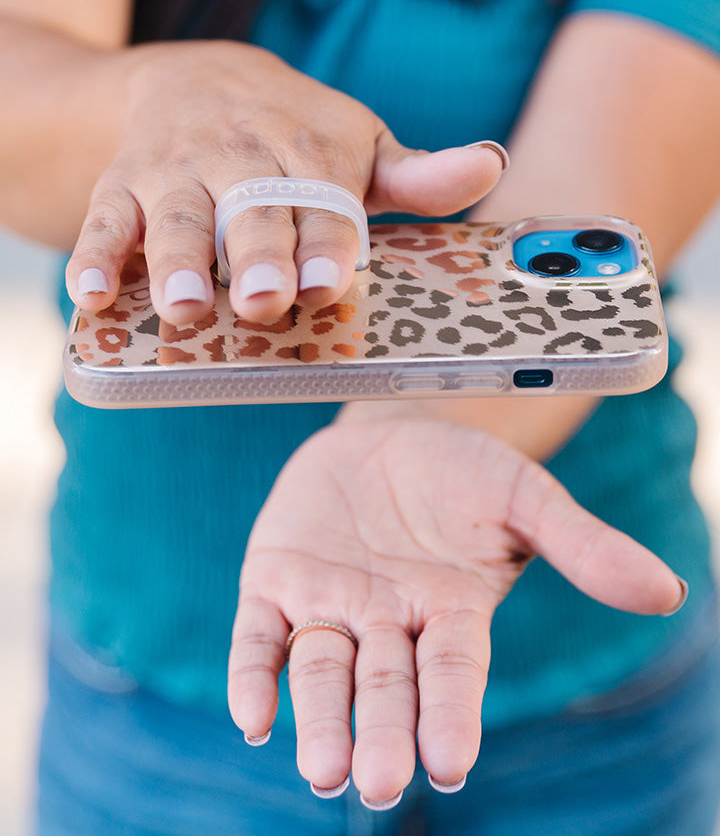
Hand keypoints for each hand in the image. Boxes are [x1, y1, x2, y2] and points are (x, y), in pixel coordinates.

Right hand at [65, 41, 505, 324]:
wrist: (198, 78)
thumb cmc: (296, 132)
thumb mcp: (360, 144)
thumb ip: (416, 176)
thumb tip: (490, 166)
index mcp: (310, 148)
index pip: (323, 199)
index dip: (327, 241)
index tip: (329, 282)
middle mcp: (242, 157)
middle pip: (251, 210)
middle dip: (259, 256)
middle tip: (264, 301)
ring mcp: (177, 171)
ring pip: (176, 219)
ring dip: (178, 264)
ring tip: (187, 309)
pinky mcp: (123, 185)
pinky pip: (104, 221)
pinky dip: (94, 257)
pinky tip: (94, 297)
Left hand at [228, 418, 683, 805]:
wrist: (390, 428)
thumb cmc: (462, 470)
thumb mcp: (524, 496)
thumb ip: (583, 545)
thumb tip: (666, 592)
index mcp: (451, 612)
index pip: (452, 675)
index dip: (450, 714)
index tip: (449, 759)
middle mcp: (388, 622)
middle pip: (385, 687)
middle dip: (382, 733)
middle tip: (380, 783)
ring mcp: (329, 602)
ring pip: (322, 671)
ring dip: (321, 720)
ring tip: (324, 771)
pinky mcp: (277, 578)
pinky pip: (260, 635)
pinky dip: (254, 673)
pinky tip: (254, 717)